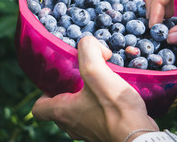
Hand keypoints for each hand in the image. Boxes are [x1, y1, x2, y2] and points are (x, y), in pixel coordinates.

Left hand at [32, 36, 157, 141]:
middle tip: (81, 77)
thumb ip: (88, 51)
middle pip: (60, 110)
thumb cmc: (115, 108)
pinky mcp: (106, 132)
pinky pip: (97, 118)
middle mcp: (73, 126)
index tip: (56, 82)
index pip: (38, 109)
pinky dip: (101, 107)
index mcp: (63, 112)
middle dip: (68, 93)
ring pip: (79, 115)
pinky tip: (115, 95)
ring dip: (86, 100)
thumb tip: (90, 43)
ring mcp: (90, 132)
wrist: (138, 135)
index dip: (43, 94)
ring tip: (100, 84)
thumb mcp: (97, 72)